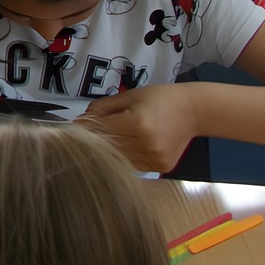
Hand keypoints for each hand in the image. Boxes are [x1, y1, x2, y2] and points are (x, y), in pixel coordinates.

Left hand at [80, 83, 198, 172]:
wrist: (194, 111)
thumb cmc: (159, 99)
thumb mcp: (128, 96)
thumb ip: (101, 109)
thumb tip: (79, 122)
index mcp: (138, 124)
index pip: (102, 130)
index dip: (84, 130)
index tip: (70, 130)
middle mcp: (147, 145)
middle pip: (108, 147)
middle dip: (92, 142)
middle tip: (79, 138)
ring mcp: (155, 159)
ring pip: (118, 159)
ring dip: (106, 152)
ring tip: (100, 143)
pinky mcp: (161, 168)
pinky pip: (133, 165)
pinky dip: (123, 158)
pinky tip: (122, 148)